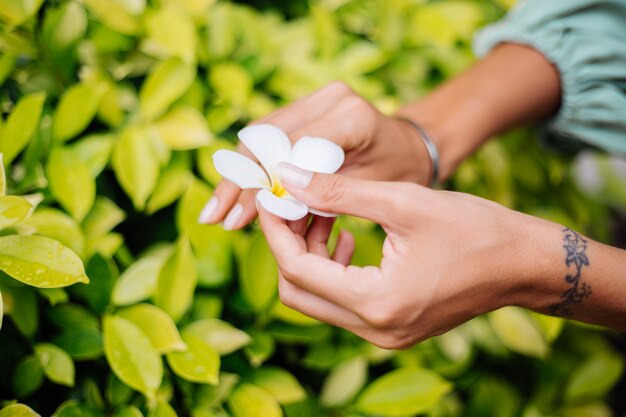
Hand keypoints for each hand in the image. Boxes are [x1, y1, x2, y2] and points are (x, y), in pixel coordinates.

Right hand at [199, 81, 430, 229]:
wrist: (410, 149)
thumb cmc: (399, 174)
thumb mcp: (373, 191)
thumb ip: (328, 195)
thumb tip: (273, 210)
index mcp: (352, 116)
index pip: (292, 150)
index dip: (262, 184)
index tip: (240, 217)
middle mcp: (330, 98)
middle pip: (268, 139)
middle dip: (240, 181)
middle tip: (216, 218)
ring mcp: (317, 98)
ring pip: (261, 136)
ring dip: (237, 176)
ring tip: (217, 213)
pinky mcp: (307, 107)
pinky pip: (269, 136)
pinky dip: (252, 168)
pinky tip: (234, 195)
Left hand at [257, 162, 564, 348]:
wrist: (523, 264)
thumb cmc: (474, 229)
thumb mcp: (403, 201)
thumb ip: (339, 191)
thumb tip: (288, 177)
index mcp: (376, 302)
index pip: (296, 268)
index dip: (275, 228)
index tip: (270, 194)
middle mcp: (374, 329)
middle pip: (298, 290)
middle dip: (286, 243)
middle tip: (292, 202)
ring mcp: (383, 334)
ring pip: (317, 297)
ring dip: (309, 254)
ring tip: (322, 212)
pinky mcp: (391, 327)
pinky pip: (341, 302)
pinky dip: (332, 268)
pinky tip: (346, 234)